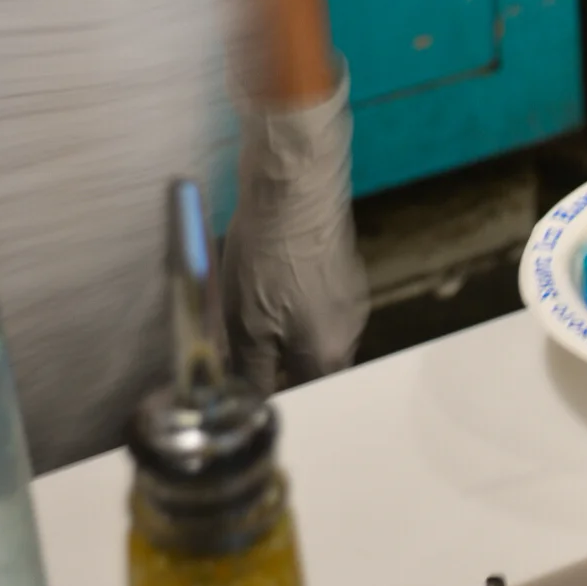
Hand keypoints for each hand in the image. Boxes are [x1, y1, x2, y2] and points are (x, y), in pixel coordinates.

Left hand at [221, 72, 370, 393]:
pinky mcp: (343, 263)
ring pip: (310, 330)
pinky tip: (265, 275)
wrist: (293, 180)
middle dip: (273, 359)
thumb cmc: (269, 258)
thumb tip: (250, 405)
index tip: (240, 386)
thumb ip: (252, 374)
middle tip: (235, 344)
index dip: (271, 396)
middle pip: (309, 365)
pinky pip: (314, 300)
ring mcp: (351, 293)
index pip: (305, 399)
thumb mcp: (247, 326)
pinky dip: (291, 297)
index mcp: (331, 354)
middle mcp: (351, 329)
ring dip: (281, 327)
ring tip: (246, 304)